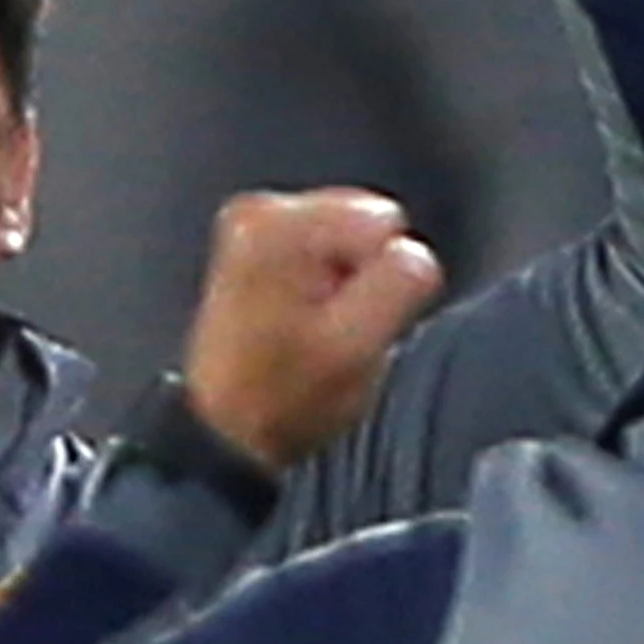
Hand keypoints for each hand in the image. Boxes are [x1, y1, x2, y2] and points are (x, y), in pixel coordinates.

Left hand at [182, 189, 447, 470]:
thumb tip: (415, 255)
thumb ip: (399, 286)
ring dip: (344, 289)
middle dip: (362, 281)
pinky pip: (328, 256)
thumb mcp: (357, 348)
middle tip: (327, 331)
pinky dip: (324, 291)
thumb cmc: (283, 398)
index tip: (344, 322)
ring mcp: (255, 228)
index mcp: (278, 224)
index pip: (387, 223)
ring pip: (351, 243)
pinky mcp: (258, 248)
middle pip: (368, 227)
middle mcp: (260, 213)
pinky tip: (301, 326)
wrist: (229, 430)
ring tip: (311, 333)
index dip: (383, 283)